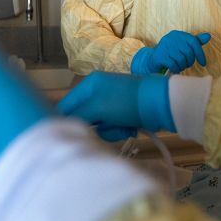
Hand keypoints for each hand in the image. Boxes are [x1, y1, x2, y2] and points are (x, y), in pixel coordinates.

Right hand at [56, 71, 172, 140]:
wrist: (159, 103)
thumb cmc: (125, 103)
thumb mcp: (97, 108)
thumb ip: (78, 116)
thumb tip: (61, 124)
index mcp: (88, 84)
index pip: (66, 105)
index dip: (65, 121)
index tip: (66, 136)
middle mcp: (96, 91)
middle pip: (83, 118)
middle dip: (95, 127)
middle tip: (106, 127)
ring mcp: (110, 102)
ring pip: (98, 126)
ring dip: (109, 131)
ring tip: (122, 128)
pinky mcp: (122, 112)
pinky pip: (112, 126)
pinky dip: (119, 130)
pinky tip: (129, 128)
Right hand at [130, 30, 211, 74]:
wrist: (152, 61)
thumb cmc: (171, 54)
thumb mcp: (183, 46)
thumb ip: (195, 42)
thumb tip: (209, 36)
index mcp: (177, 34)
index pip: (194, 42)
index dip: (200, 54)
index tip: (203, 64)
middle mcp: (170, 38)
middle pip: (188, 52)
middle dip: (189, 62)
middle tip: (186, 65)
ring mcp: (164, 46)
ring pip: (181, 59)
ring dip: (182, 66)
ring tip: (179, 66)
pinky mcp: (159, 56)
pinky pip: (174, 65)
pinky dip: (176, 69)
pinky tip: (174, 69)